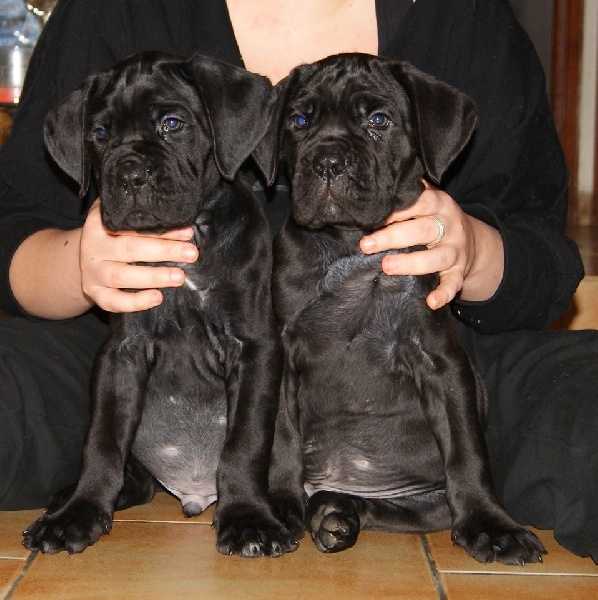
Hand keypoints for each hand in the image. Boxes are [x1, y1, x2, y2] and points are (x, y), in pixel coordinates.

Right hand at [80, 200, 198, 311]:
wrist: (80, 260)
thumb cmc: (111, 239)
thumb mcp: (120, 224)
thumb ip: (143, 220)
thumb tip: (182, 225)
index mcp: (100, 224)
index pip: (132, 225)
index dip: (162, 230)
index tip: (186, 232)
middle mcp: (95, 247)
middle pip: (130, 248)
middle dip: (164, 251)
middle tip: (191, 254)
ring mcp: (93, 272)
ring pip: (122, 276)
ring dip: (153, 277)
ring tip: (179, 277)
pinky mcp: (96, 293)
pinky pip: (114, 301)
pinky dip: (135, 302)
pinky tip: (157, 298)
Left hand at [359, 182, 500, 309]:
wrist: (472, 241)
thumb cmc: (435, 220)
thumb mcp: (427, 203)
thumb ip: (407, 198)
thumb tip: (374, 191)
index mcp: (439, 204)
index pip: (419, 201)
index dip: (396, 208)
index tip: (372, 215)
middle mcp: (449, 226)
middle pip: (423, 230)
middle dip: (393, 237)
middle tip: (367, 245)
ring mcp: (456, 251)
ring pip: (436, 258)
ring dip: (411, 263)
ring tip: (386, 267)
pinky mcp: (460, 272)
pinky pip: (453, 284)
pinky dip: (443, 293)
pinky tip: (431, 301)